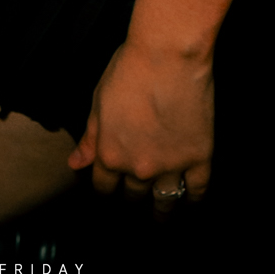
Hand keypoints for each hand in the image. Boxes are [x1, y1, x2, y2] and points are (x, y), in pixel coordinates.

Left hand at [66, 40, 212, 210]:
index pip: (103, 186)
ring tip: (161, 218)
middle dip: (131, 196)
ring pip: (164, 201)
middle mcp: (138, 167)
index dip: (105, 189)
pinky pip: (197, 190)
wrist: (167, 55)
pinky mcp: (198, 157)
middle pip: (132, 195)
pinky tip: (189, 200)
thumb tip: (76, 162)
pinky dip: (192, 198)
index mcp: (110, 154)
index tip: (109, 189)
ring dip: (161, 212)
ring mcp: (170, 166)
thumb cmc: (130, 69)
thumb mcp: (99, 101)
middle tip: (135, 197)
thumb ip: (90, 137)